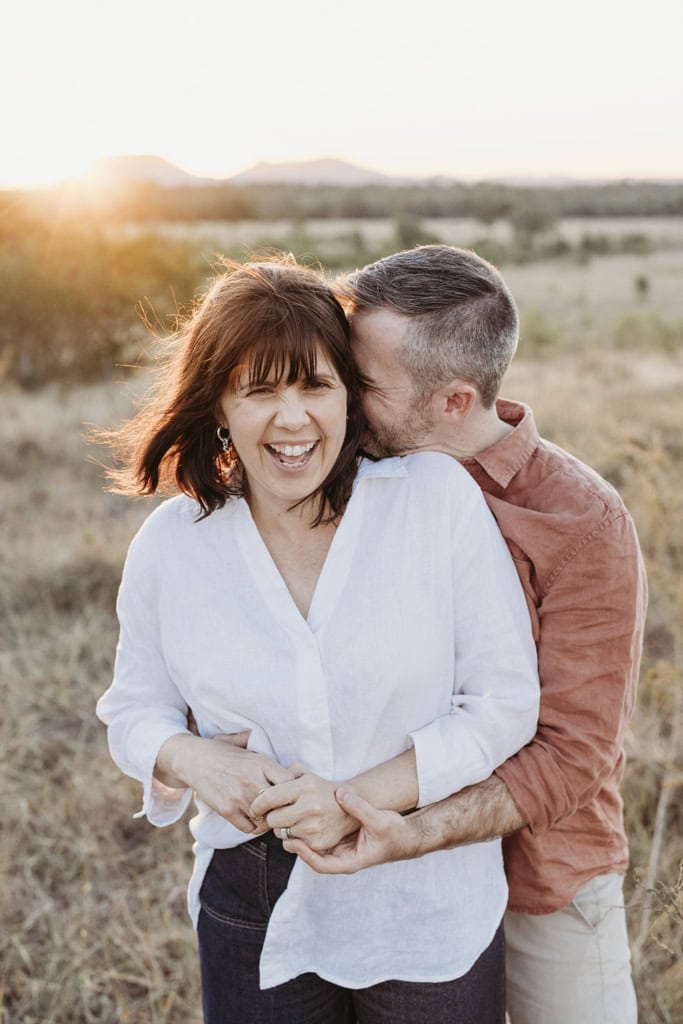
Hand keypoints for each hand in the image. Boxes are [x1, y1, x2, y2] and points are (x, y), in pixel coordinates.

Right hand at [156, 734, 294, 833]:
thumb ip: (269, 758)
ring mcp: (239, 797)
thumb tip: (293, 766)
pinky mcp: (227, 810)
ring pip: (266, 820)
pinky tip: (252, 819)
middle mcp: (253, 780)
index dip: (295, 792)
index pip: (290, 783)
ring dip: (268, 821)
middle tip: (282, 812)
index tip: (292, 796)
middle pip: (281, 805)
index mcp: (263, 763)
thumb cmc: (226, 754)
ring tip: (266, 816)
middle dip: (284, 810)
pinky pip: (249, 828)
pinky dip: (253, 827)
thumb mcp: (250, 749)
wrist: (195, 759)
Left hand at [249, 767, 358, 851]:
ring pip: (280, 833)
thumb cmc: (322, 791)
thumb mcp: (307, 775)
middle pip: (272, 819)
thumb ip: (285, 774)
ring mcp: (314, 827)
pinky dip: (291, 840)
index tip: (254, 807)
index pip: (270, 797)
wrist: (350, 809)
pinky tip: (300, 830)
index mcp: (305, 787)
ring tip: (293, 820)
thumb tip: (264, 784)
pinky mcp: (317, 843)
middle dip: (271, 817)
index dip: (257, 804)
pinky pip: (290, 845)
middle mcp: (310, 806)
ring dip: (282, 829)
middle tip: (277, 813)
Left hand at [284, 787, 420, 872]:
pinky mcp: (340, 839)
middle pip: (313, 857)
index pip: (322, 865)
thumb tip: (341, 793)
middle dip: (297, 844)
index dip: (307, 855)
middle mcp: (342, 858)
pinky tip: (301, 814)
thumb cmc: (395, 834)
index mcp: (350, 862)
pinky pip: (321, 837)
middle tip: (283, 829)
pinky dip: (310, 827)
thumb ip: (360, 808)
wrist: (405, 836)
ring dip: (301, 836)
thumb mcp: (379, 820)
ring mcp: (340, 850)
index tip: (295, 841)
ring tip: (286, 820)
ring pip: (315, 846)